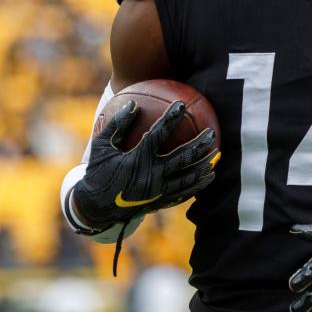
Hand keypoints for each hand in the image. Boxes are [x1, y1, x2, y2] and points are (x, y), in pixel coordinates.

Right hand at [72, 100, 217, 229]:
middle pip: (181, 159)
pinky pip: (182, 194)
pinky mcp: (159, 203)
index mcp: (136, 161)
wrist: (94, 208)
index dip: (171, 118)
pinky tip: (206, 177)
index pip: (158, 135)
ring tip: (216, 156)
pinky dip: (196, 186)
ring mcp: (157, 193)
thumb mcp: (101, 146)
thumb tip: (133, 103)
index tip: (181, 105)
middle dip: (199, 145)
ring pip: (187, 179)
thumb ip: (117, 125)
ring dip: (203, 167)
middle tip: (211, 133)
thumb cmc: (98, 172)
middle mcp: (150, 177)